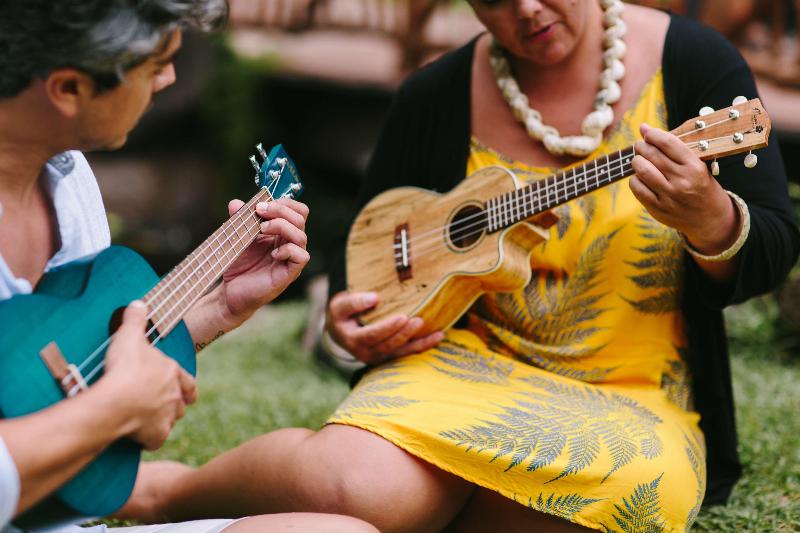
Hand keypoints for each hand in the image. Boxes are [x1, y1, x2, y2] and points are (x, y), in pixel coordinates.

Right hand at [100, 301, 196, 449]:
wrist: (116, 401)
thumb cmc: (124, 367)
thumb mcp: (129, 336)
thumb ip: (135, 320)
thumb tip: (139, 303)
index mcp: (173, 373)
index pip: (188, 382)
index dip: (187, 387)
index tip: (189, 392)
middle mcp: (175, 396)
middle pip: (181, 404)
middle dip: (174, 404)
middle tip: (164, 405)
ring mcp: (166, 417)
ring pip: (170, 421)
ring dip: (163, 420)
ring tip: (149, 419)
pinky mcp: (155, 436)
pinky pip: (155, 440)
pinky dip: (148, 439)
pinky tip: (138, 437)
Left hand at [219, 198, 309, 326]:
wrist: (230, 292)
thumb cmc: (238, 266)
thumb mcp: (237, 238)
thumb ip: (239, 220)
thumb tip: (235, 203)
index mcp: (282, 232)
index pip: (296, 211)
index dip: (283, 203)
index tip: (260, 205)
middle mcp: (290, 243)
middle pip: (301, 218)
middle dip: (280, 210)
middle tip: (260, 212)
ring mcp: (291, 259)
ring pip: (301, 236)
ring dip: (282, 226)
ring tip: (261, 229)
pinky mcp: (290, 274)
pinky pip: (301, 257)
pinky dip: (288, 250)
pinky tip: (272, 253)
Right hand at [326, 291, 443, 364]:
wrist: (341, 331)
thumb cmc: (342, 315)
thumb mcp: (339, 306)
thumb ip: (353, 302)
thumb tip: (374, 298)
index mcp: (353, 340)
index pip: (372, 335)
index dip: (387, 328)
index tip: (402, 317)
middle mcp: (366, 353)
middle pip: (388, 345)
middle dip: (405, 334)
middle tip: (419, 321)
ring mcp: (378, 358)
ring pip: (401, 353)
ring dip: (419, 344)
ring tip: (437, 334)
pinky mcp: (389, 356)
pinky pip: (407, 353)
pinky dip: (422, 346)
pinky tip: (438, 338)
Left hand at [629, 123, 739, 254]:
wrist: (709, 219)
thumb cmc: (700, 186)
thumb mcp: (697, 166)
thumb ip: (673, 149)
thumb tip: (645, 129)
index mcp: (695, 167)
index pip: (668, 143)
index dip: (653, 134)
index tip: (646, 132)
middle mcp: (682, 181)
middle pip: (652, 155)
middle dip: (641, 146)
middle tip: (640, 145)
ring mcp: (669, 196)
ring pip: (642, 170)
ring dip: (636, 161)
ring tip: (638, 159)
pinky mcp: (658, 208)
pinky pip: (637, 188)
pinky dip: (634, 179)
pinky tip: (639, 177)